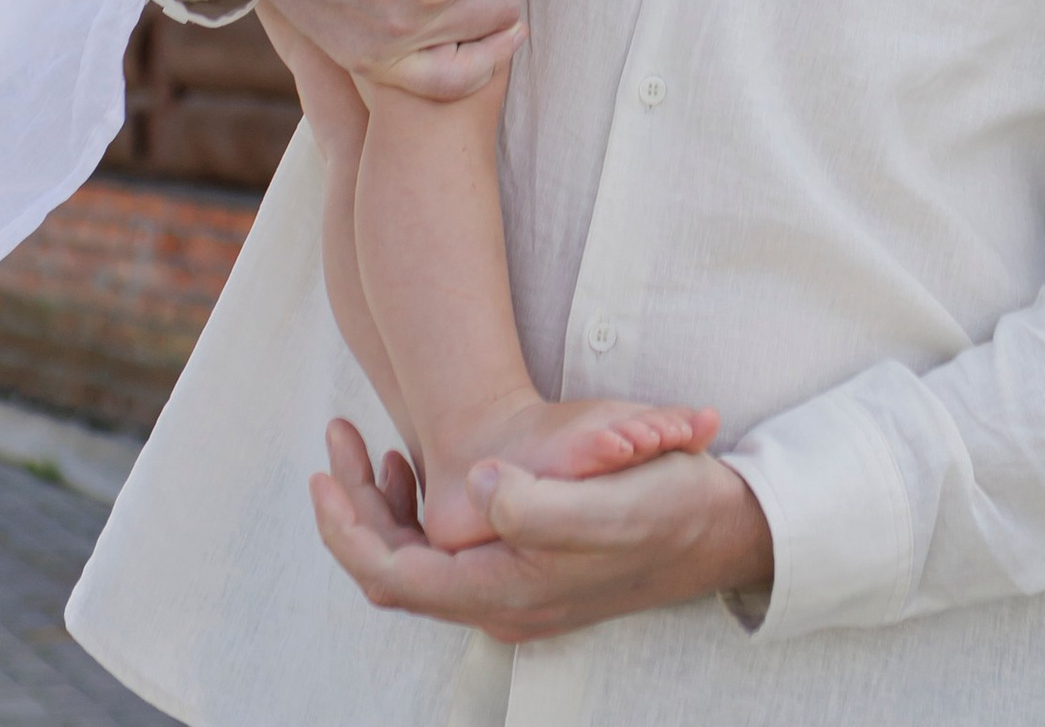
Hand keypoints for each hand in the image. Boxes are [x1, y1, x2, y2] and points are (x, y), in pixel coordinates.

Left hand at [312, 421, 772, 643]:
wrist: (724, 528)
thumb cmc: (668, 510)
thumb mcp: (608, 505)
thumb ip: (539, 507)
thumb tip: (478, 488)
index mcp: (506, 590)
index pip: (394, 576)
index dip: (346, 531)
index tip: (320, 476)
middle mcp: (500, 602)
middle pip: (394, 571)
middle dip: (353, 511)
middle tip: (334, 441)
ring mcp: (513, 589)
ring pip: (416, 562)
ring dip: (381, 508)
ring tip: (365, 445)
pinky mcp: (529, 569)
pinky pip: (445, 553)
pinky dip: (419, 510)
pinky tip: (420, 465)